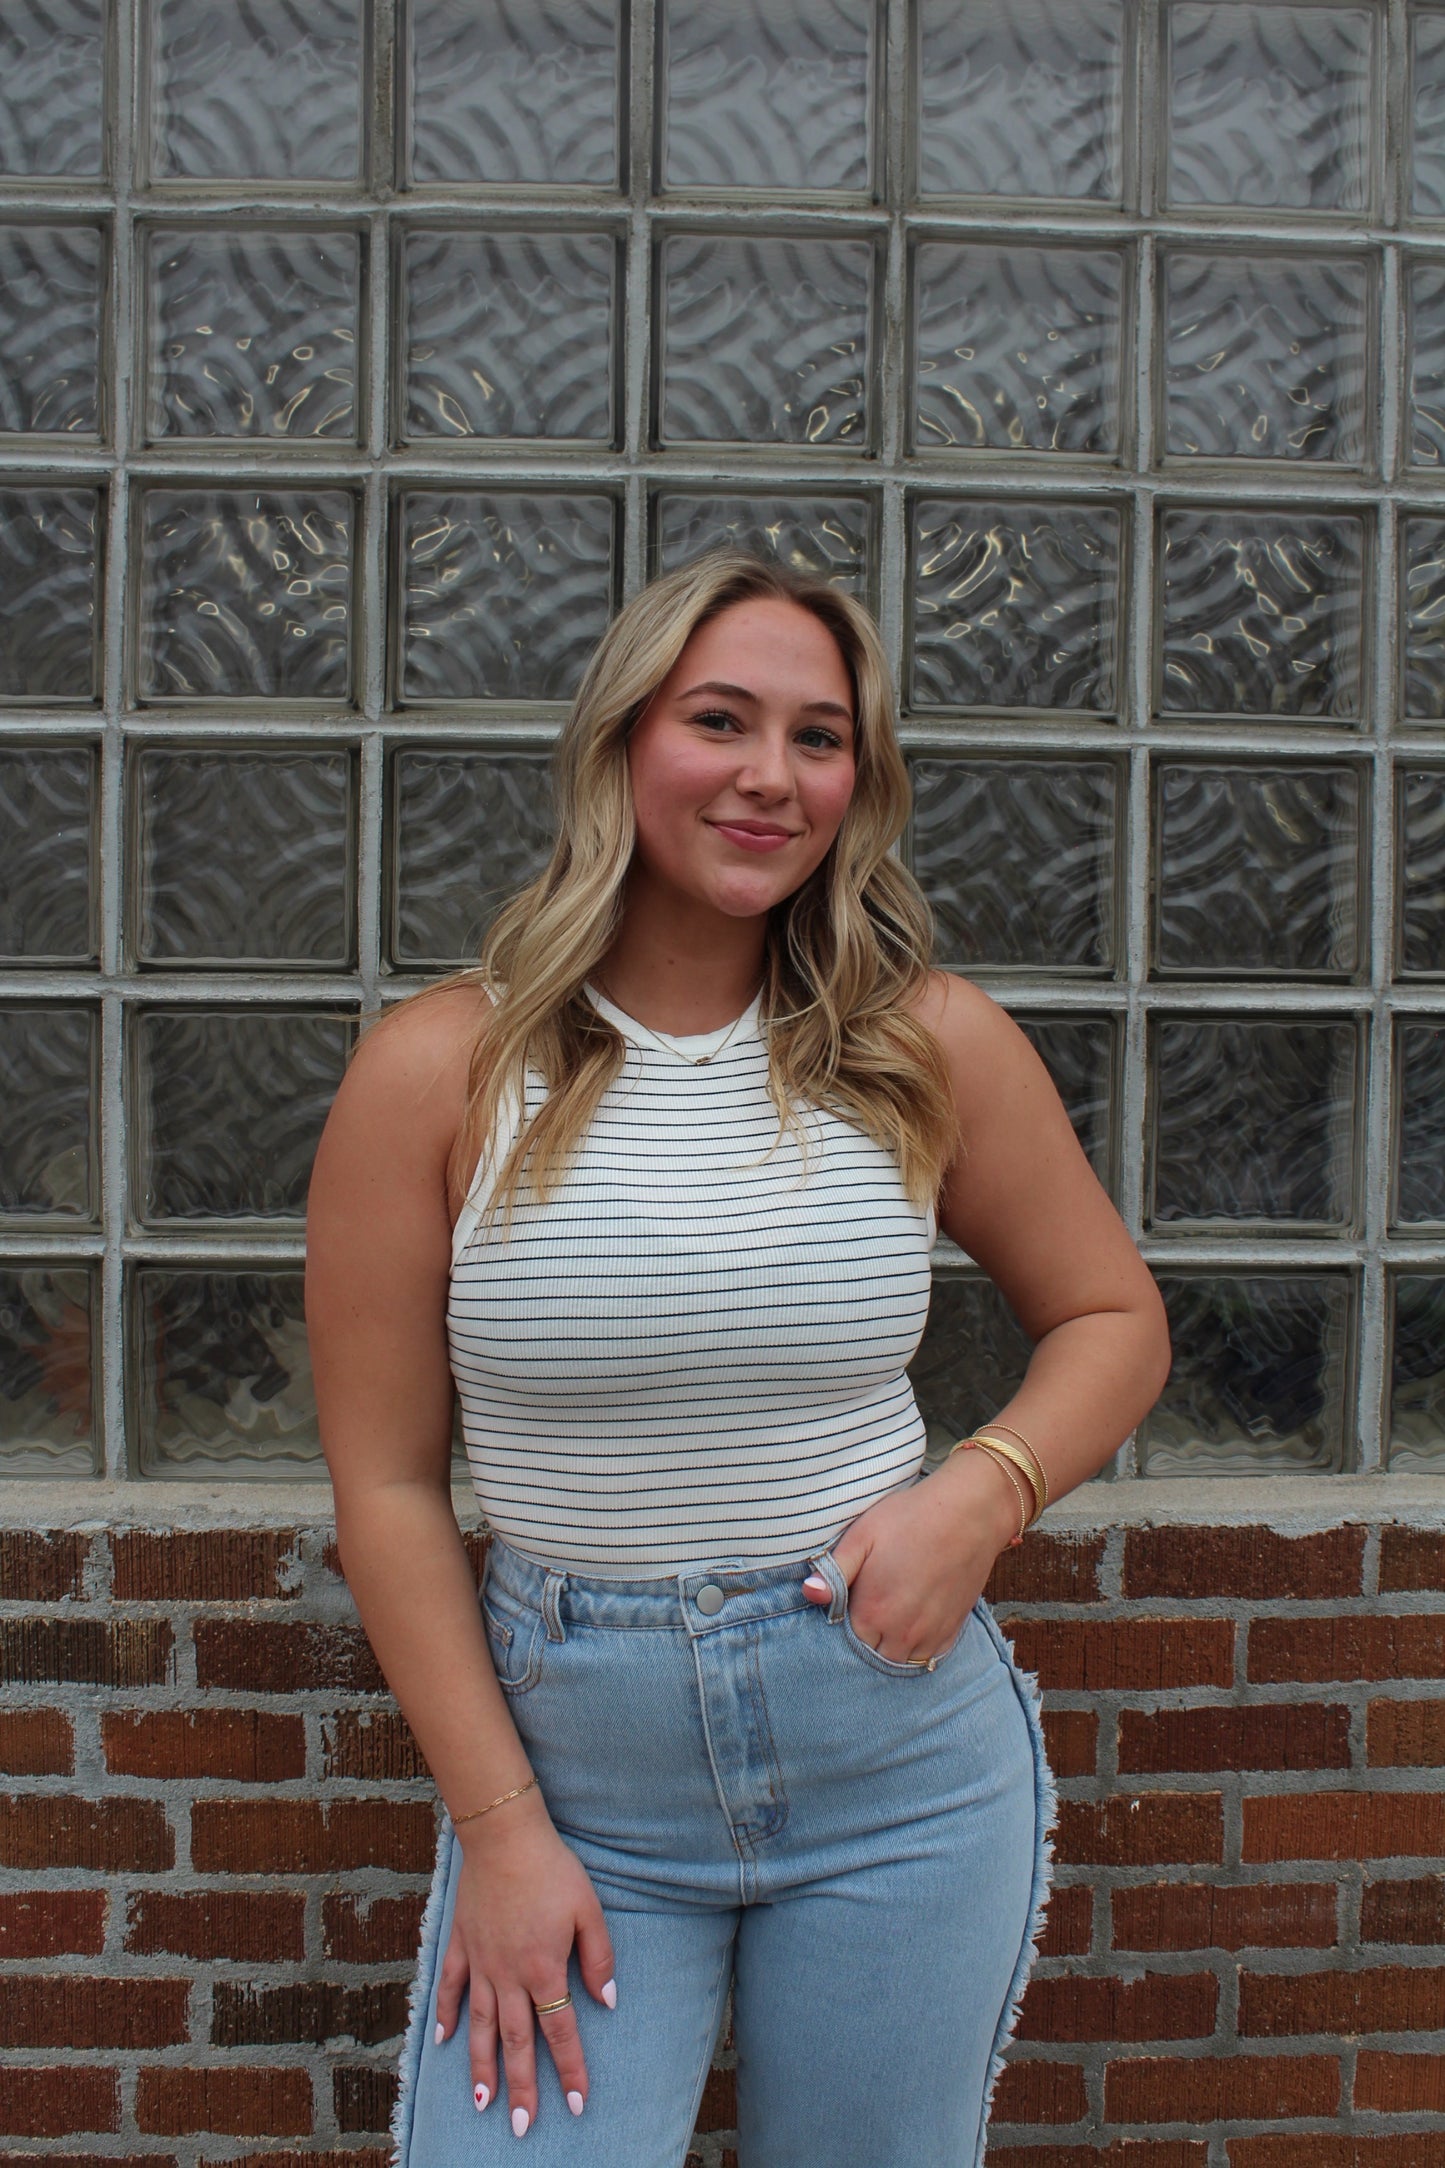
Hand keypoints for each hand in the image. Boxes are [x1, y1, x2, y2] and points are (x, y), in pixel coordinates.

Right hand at [433, 1790, 615, 2133]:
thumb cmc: (552, 1869)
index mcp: (544, 1969)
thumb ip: (598, 1958)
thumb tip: (607, 2000)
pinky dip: (445, 2015)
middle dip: (520, 2088)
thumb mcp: (589, 1909)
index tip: (575, 2103)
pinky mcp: (461, 1944)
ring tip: (483, 2105)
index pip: (560, 2032)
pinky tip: (443, 2040)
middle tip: (522, 2127)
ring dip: (481, 2068)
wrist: (504, 1837)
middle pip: (516, 2042)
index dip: (569, 2070)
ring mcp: (481, 1962)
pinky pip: (450, 1987)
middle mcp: (509, 1975)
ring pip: (481, 2026)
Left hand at [802, 1449, 1020, 1663]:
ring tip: (890, 1616)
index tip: (849, 1601)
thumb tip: (809, 1593)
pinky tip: (913, 1624)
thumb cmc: (910, 1518)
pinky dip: (918, 1648)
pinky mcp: (953, 1630)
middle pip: (872, 1654)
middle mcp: (900, 1633)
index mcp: (872, 1612)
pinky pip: (929, 1657)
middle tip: (870, 1605)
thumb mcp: (862, 1535)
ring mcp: (929, 1634)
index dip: (844, 1621)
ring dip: (891, 1646)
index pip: (845, 1639)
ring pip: (901, 1660)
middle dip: (866, 1637)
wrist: (968, 1512)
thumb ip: (834, 1569)